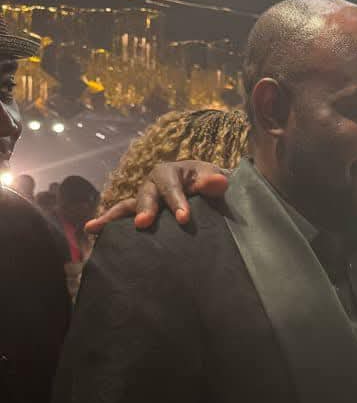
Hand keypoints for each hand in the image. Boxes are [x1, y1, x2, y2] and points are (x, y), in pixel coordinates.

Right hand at [86, 159, 228, 234]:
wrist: (203, 187)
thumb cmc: (208, 182)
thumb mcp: (213, 179)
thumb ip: (214, 182)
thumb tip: (219, 182)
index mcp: (170, 171)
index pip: (171, 185)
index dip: (177, 201)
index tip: (184, 218)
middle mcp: (151, 183)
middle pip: (146, 194)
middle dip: (145, 208)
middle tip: (144, 223)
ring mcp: (143, 198)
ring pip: (127, 205)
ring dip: (113, 216)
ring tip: (95, 227)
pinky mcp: (139, 212)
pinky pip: (122, 217)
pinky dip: (107, 223)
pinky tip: (91, 231)